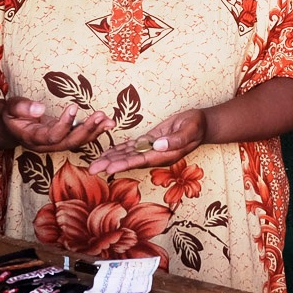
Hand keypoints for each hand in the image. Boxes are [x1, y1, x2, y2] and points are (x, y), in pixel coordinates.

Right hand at [0, 97, 111, 153]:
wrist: (11, 127)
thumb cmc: (11, 115)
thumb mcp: (10, 108)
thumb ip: (22, 108)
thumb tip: (40, 109)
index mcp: (33, 138)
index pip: (51, 136)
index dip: (64, 124)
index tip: (74, 106)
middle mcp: (46, 145)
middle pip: (69, 142)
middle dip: (86, 130)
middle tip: (100, 115)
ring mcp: (56, 144)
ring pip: (77, 143)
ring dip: (94, 132)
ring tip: (109, 121)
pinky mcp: (64, 139)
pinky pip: (81, 138)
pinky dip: (95, 131)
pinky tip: (107, 123)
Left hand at [88, 108, 208, 176]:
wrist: (201, 124)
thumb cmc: (197, 126)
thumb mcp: (190, 130)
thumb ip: (176, 139)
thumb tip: (159, 145)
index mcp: (164, 155)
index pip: (140, 161)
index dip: (123, 164)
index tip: (108, 168)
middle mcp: (155, 155)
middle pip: (129, 161)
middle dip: (110, 164)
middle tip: (91, 169)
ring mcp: (151, 149)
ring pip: (128, 155)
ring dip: (111, 158)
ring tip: (93, 163)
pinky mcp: (150, 141)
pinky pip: (132, 147)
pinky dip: (119, 150)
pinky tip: (107, 153)